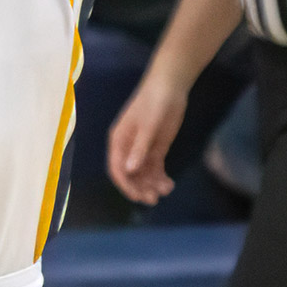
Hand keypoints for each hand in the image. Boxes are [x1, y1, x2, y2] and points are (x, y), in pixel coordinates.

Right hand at [107, 73, 187, 205]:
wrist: (170, 87)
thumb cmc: (154, 103)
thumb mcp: (147, 125)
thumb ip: (139, 148)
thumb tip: (129, 170)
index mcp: (119, 141)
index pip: (116, 169)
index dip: (125, 184)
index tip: (137, 196)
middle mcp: (128, 148)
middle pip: (130, 175)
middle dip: (140, 188)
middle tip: (153, 199)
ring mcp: (142, 149)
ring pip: (143, 174)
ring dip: (152, 185)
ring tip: (166, 190)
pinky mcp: (156, 149)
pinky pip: (155, 169)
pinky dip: (160, 178)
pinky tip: (169, 184)